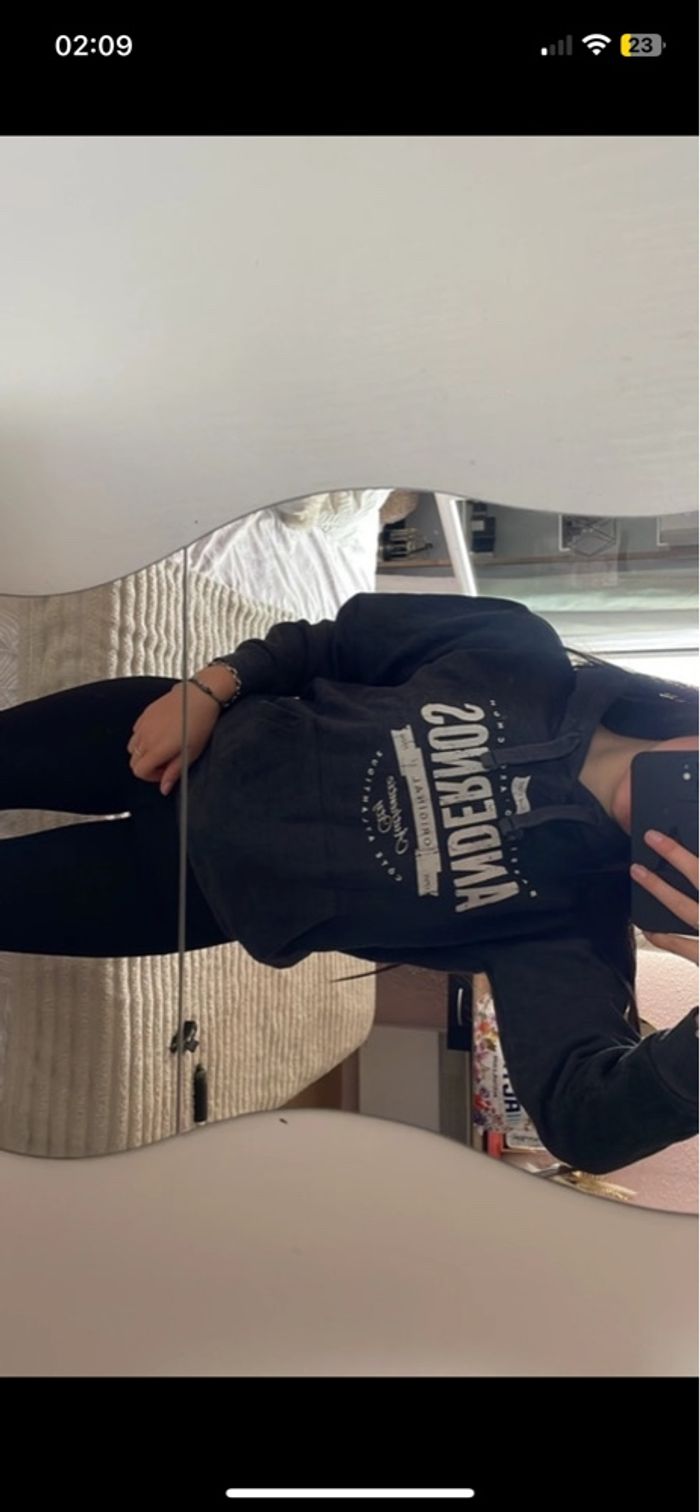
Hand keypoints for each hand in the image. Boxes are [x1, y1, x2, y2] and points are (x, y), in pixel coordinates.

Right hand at [127, 682, 220, 795]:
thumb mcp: (191, 752)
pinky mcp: (145, 713)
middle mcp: (145, 737)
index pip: (138, 771)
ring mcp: (143, 724)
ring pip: (132, 747)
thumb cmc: (199, 723)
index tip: (165, 772)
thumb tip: (164, 788)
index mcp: (156, 749)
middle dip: (147, 766)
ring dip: (144, 752)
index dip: (151, 777)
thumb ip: (174, 772)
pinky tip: (160, 734)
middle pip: (133, 761)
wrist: (200, 695)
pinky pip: (136, 732)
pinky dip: (143, 738)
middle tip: (166, 761)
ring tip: (162, 748)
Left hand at [631, 830, 698, 964]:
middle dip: (676, 856)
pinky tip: (647, 926)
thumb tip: (694, 873)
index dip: (687, 855)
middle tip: (653, 836)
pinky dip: (663, 935)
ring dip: (660, 889)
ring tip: (638, 871)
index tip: (673, 837)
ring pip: (686, 908)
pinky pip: (682, 946)